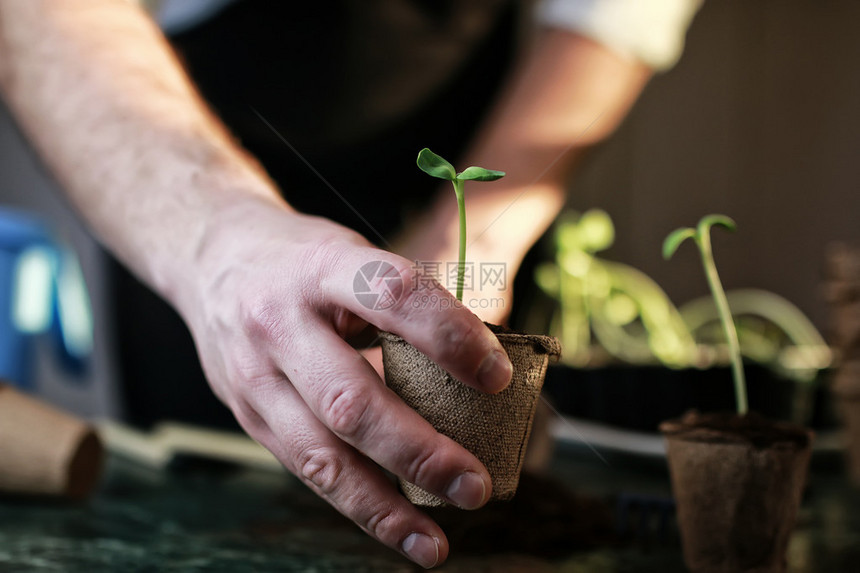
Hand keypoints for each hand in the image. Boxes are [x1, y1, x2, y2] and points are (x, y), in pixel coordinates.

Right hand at [175, 197, 512, 567]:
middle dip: (419, 452)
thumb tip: (480, 369)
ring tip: (434, 541)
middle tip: (475, 485)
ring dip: (383, 506)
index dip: (449, 335)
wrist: (208, 257)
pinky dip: (353, 502)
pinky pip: (304, 467)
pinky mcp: (247, 414)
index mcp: (321, 267)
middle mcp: (280, 322)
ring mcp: (255, 375)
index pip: (392, 296)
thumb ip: (404, 305)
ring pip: (320, 454)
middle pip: (350, 399)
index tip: (498, 376)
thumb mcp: (350, 255)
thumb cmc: (301, 259)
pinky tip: (394, 525)